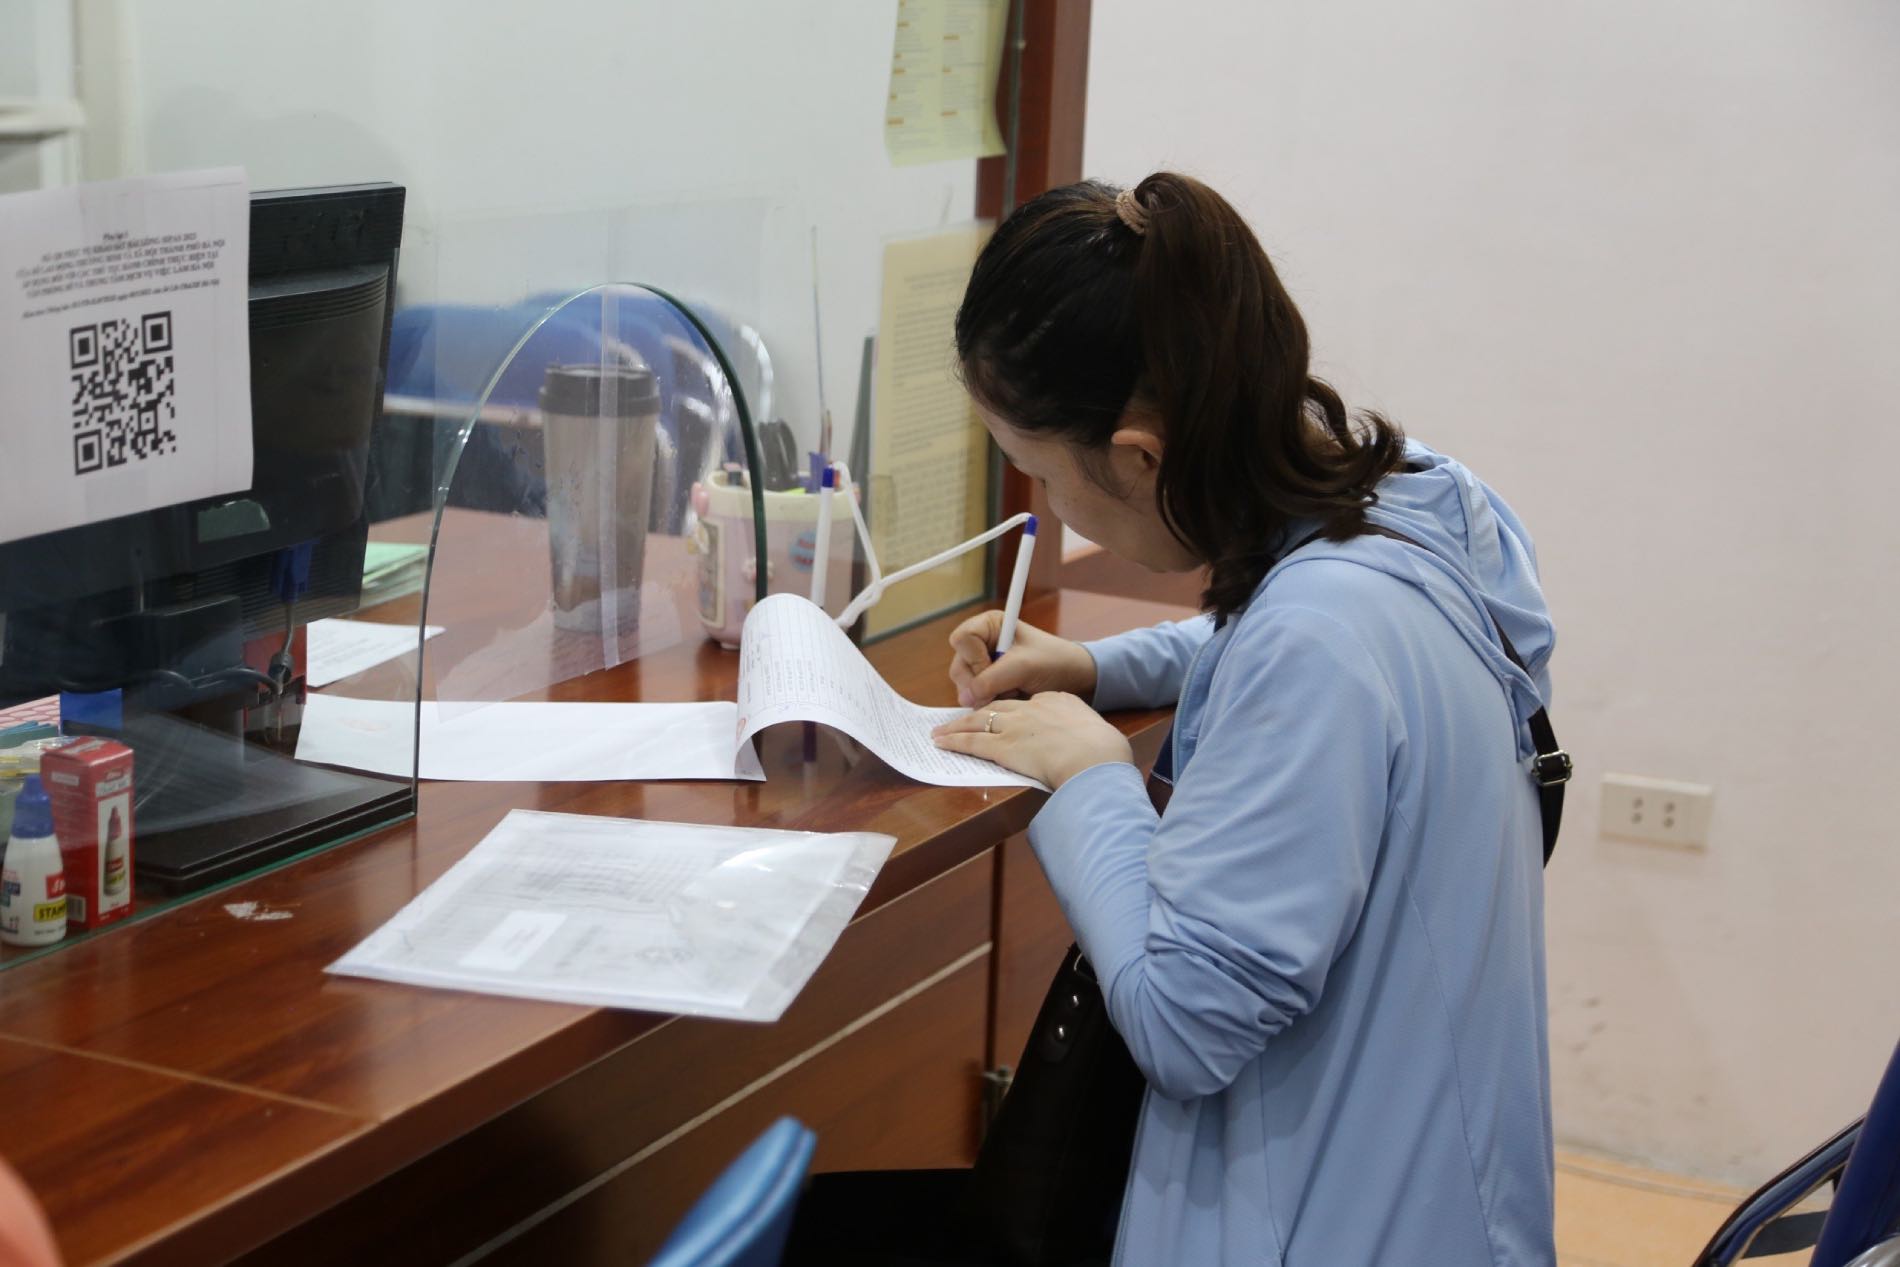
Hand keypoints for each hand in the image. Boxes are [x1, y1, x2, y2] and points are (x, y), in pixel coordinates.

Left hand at [932, 693, 1132, 789]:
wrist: (1095, 759)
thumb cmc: (1104, 751)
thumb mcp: (1098, 731)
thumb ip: (1085, 731)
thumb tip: (1088, 741)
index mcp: (1056, 700)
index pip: (1028, 704)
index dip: (1012, 712)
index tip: (1005, 717)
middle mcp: (1032, 708)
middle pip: (997, 708)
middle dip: (977, 712)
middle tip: (962, 717)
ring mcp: (1016, 726)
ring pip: (978, 721)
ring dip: (957, 726)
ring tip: (941, 731)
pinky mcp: (1004, 747)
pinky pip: (973, 742)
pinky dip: (954, 741)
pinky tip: (942, 743)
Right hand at [947, 612, 1096, 709]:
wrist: (1075, 679)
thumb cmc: (1054, 662)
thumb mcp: (1023, 667)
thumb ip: (990, 679)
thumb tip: (965, 697)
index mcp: (990, 625)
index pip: (962, 640)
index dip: (974, 658)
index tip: (994, 667)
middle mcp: (982, 643)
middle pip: (959, 665)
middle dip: (978, 682)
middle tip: (1004, 687)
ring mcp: (983, 665)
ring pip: (964, 685)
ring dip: (985, 695)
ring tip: (1012, 691)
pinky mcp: (987, 685)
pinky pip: (974, 697)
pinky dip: (989, 702)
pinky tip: (1009, 698)